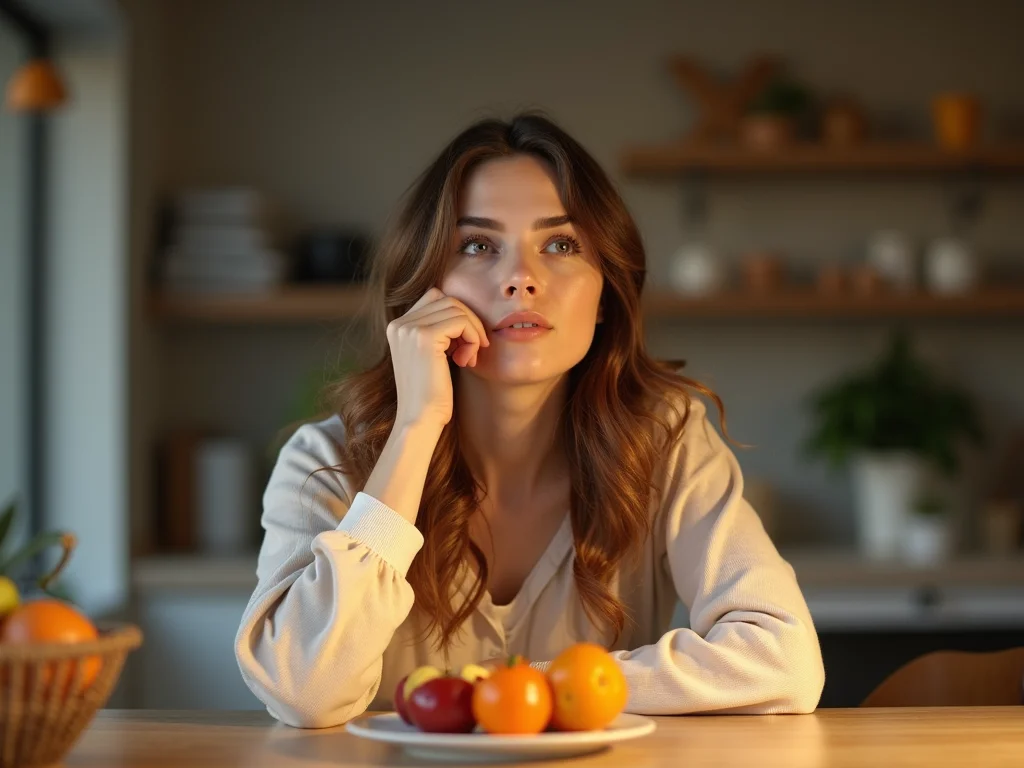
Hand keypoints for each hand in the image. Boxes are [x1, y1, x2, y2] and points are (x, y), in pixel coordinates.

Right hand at [386, 287, 489, 429]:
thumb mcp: (431, 356)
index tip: (465, 342)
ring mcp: (410, 329)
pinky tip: (467, 360)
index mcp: (397, 327)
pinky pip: (461, 321)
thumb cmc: (431, 394)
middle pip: (447, 300)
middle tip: (473, 351)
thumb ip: (438, 332)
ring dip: (472, 332)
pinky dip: (473, 337)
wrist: (420, 420)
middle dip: (468, 323)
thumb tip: (463, 311)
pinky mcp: (425, 337)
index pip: (435, 298)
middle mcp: (399, 324)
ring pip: (456, 309)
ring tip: (469, 358)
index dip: (457, 316)